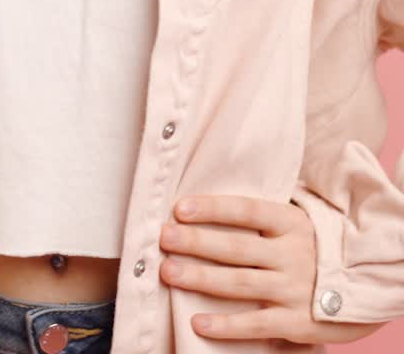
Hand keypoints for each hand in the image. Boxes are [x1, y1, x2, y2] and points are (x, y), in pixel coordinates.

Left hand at [159, 194, 385, 343]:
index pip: (246, 210)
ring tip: (168, 271)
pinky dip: (226, 326)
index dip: (212, 208)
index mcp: (290, 223)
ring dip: (200, 278)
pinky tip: (198, 322)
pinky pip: (255, 324)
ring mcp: (293, 288)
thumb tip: (208, 199)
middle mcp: (291, 254)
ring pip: (239, 284)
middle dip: (195, 242)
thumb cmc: (311, 248)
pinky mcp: (295, 322)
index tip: (180, 208)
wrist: (362, 285)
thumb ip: (260, 216)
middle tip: (163, 238)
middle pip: (236, 247)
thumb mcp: (294, 222)